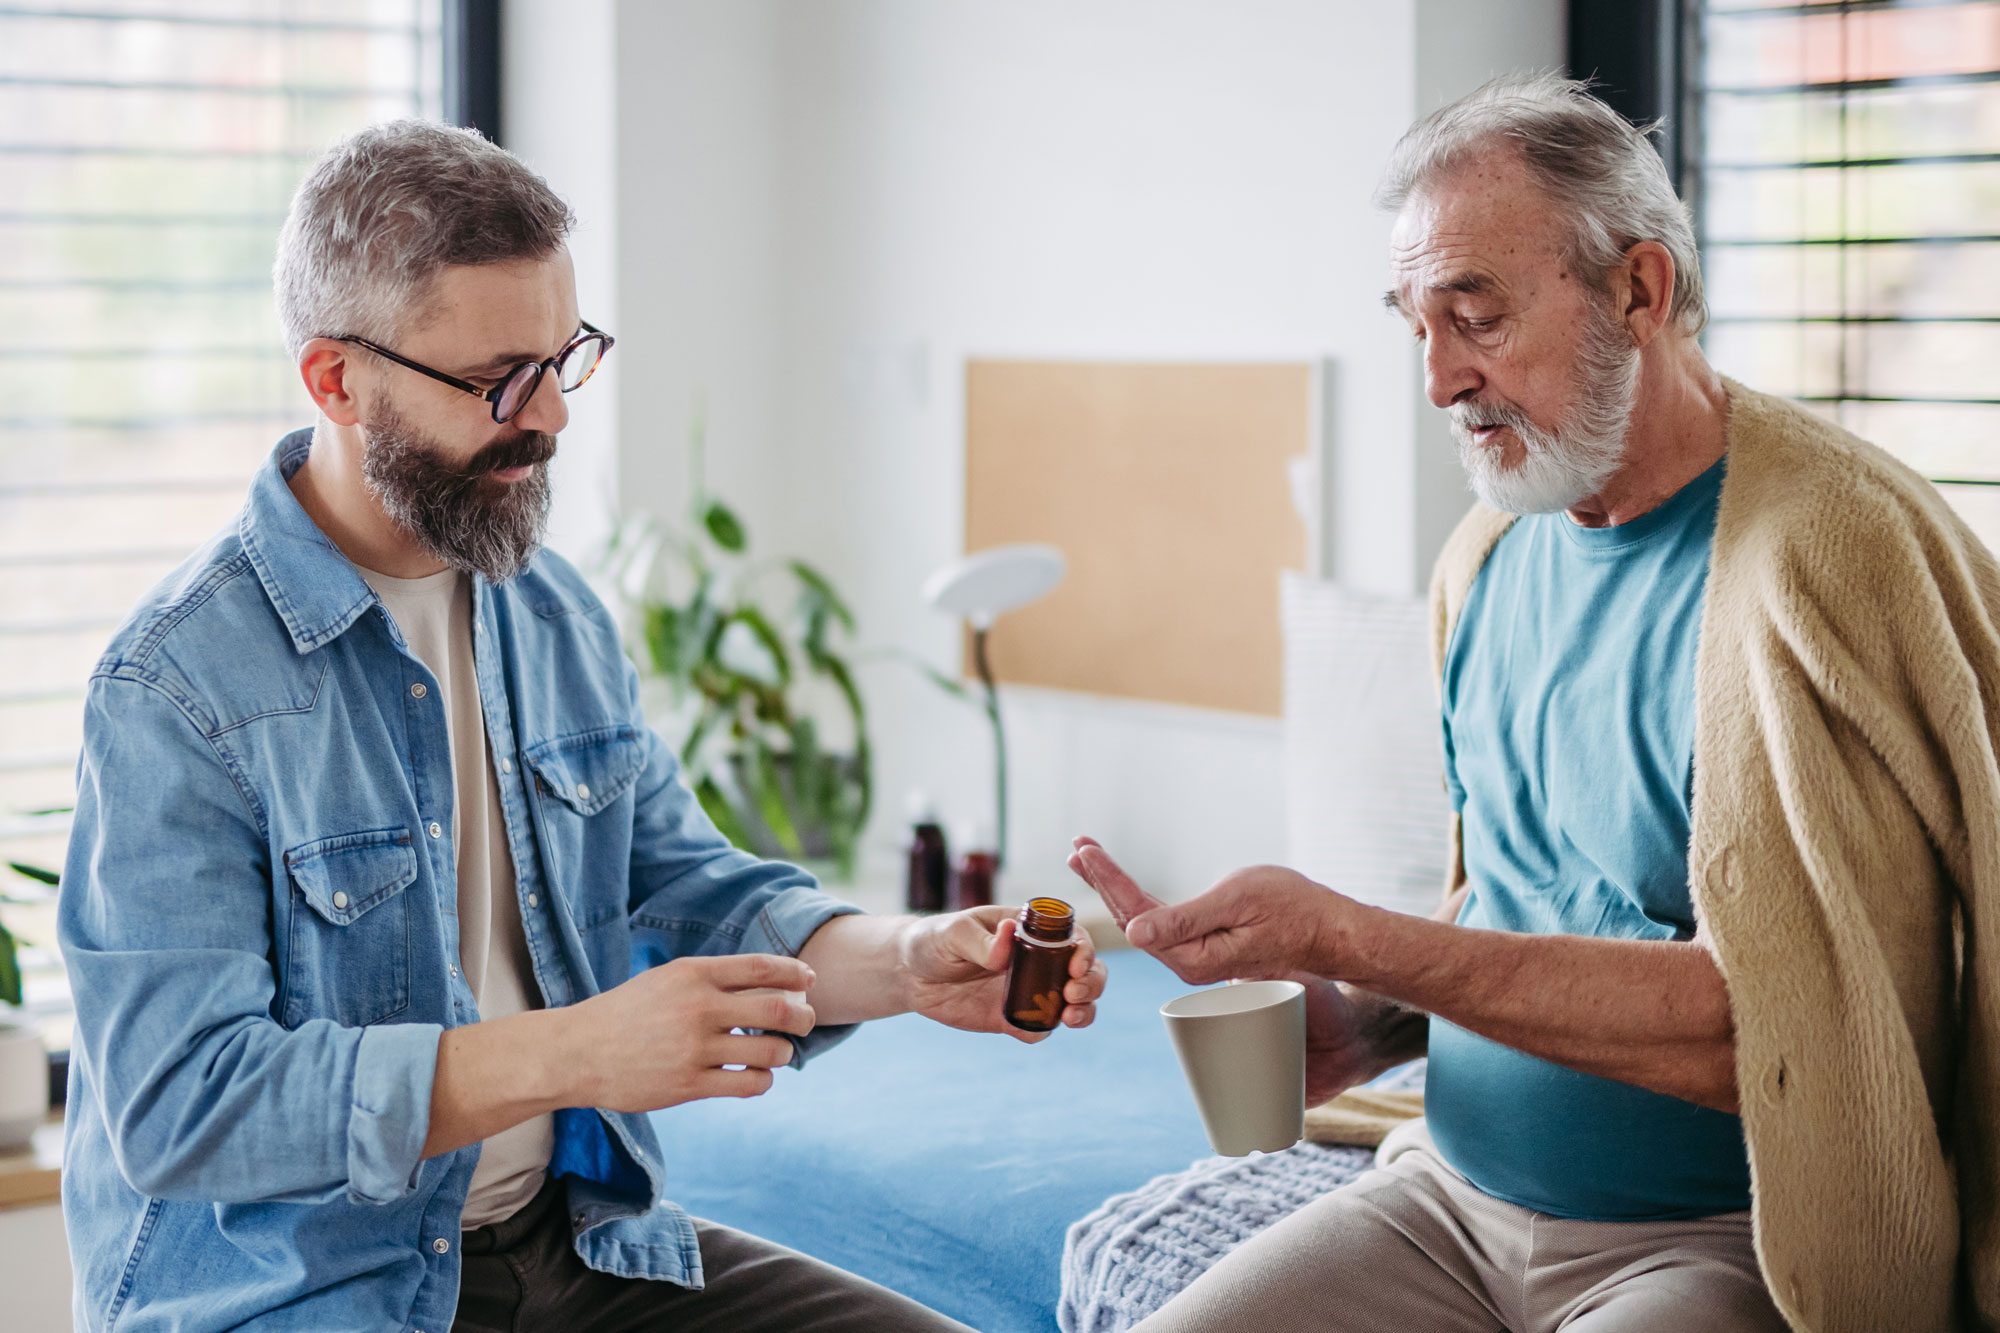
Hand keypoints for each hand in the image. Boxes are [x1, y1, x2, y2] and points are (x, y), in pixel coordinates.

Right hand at [568, 953, 816, 1112]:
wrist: (579, 1052)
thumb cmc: (628, 1012)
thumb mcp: (668, 979)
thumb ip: (713, 979)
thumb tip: (771, 981)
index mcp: (694, 974)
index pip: (763, 967)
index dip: (795, 973)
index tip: (809, 981)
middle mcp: (699, 1007)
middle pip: (777, 1009)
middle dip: (803, 1017)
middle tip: (807, 1021)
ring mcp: (695, 1048)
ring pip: (770, 1051)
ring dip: (784, 1053)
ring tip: (778, 1053)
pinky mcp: (690, 1085)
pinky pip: (749, 1083)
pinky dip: (763, 1080)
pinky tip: (757, 1076)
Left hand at [898, 905, 1106, 1043]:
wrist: (909, 975)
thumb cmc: (933, 939)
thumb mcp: (953, 933)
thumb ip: (980, 939)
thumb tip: (1007, 938)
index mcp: (1030, 931)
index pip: (1073, 937)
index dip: (1084, 950)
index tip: (1075, 965)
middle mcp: (1037, 961)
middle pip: (1085, 972)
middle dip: (1091, 983)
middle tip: (1073, 993)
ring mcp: (1028, 990)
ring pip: (1072, 1003)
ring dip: (1083, 1010)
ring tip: (1070, 1017)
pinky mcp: (1011, 1018)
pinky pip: (1038, 1028)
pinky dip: (1043, 1030)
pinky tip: (1032, 1031)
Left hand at [1067, 838, 1385, 1103]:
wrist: (1330, 930)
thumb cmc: (1293, 909)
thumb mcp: (1238, 903)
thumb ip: (1185, 919)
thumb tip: (1136, 933)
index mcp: (1192, 955)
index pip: (1135, 914)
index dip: (1107, 879)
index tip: (1084, 850)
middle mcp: (1188, 963)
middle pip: (1131, 917)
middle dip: (1102, 880)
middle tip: (1076, 847)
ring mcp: (1195, 956)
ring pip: (1143, 920)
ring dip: (1114, 888)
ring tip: (1086, 859)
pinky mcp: (1204, 947)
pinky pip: (1161, 923)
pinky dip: (1137, 899)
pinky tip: (1123, 886)